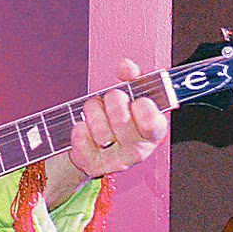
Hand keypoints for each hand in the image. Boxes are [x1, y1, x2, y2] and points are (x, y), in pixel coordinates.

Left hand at [44, 59, 169, 206]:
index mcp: (153, 133)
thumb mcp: (131, 98)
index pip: (152, 122)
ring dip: (92, 112)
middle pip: (121, 119)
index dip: (141, 106)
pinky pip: (80, 137)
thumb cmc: (118, 120)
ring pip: (98, 127)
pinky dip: (79, 127)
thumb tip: (126, 66)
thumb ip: (133, 79)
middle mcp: (137, 150)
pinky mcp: (92, 165)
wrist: (95, 149)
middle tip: (111, 101)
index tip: (136, 100)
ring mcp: (115, 161)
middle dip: (112, 101)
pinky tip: (84, 128)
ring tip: (95, 114)